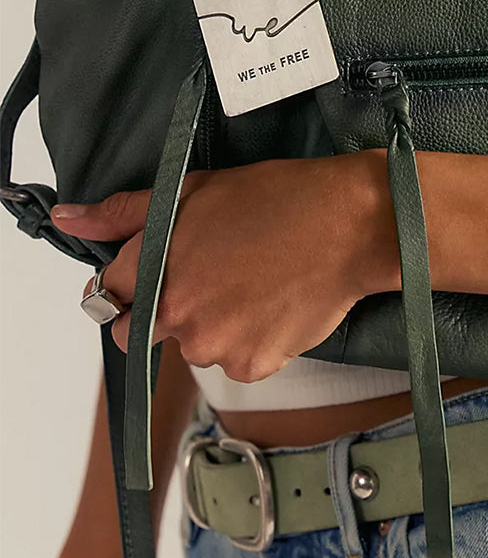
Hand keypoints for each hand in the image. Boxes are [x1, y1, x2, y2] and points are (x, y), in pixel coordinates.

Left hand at [51, 151, 399, 381]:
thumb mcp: (196, 190)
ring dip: (215, 324)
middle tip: (214, 277)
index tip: (161, 271)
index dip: (134, 282)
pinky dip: (252, 340)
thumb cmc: (279, 198)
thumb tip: (66, 219)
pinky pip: (237, 362)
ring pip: (196, 346)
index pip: (110, 297)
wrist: (352, 224)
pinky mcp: (253, 367)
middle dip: (165, 311)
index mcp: (157, 271)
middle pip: (144, 331)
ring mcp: (216, 347)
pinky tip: (276, 303)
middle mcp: (177, 317)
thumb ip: (125, 213)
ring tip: (256, 282)